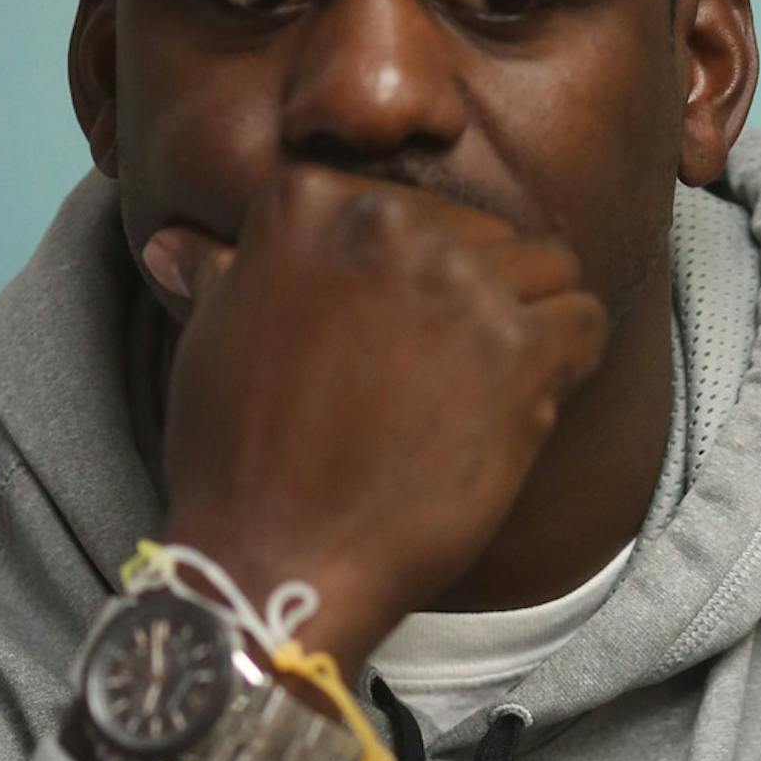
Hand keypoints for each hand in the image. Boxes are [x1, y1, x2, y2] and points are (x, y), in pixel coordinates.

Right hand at [142, 169, 608, 671]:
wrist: (279, 559)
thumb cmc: (239, 460)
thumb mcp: (212, 341)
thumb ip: (226, 275)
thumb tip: (173, 242)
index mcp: (309, 201)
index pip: (413, 205)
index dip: (421, 274)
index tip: (399, 337)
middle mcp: (387, 220)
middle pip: (489, 233)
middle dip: (483, 299)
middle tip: (444, 382)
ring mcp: (458, 280)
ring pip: (550, 267)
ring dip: (534, 327)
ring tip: (488, 394)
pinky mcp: (518, 347)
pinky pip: (586, 320)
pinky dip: (571, 364)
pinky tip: (527, 408)